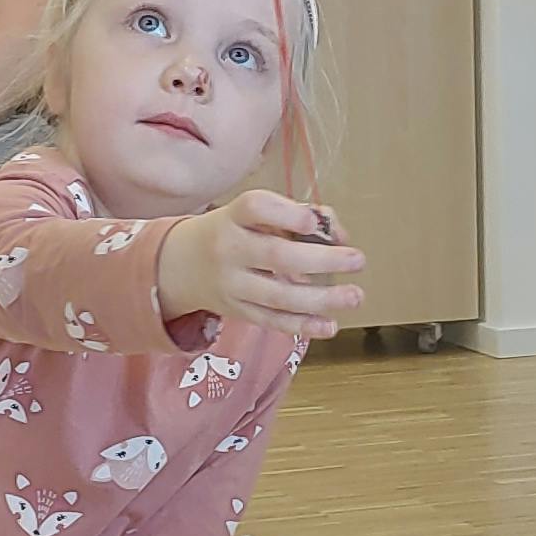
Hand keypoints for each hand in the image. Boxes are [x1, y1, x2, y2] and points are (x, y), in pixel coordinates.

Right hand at [162, 190, 366, 338]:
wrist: (178, 265)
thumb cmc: (231, 231)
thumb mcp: (251, 215)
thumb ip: (294, 217)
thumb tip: (339, 235)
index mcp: (233, 216)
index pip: (256, 208)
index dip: (286, 214)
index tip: (314, 221)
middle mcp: (228, 249)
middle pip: (275, 256)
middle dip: (321, 260)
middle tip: (357, 260)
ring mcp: (231, 285)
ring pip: (278, 296)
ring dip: (321, 299)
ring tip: (355, 296)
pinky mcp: (237, 311)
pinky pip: (272, 321)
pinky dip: (303, 326)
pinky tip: (330, 325)